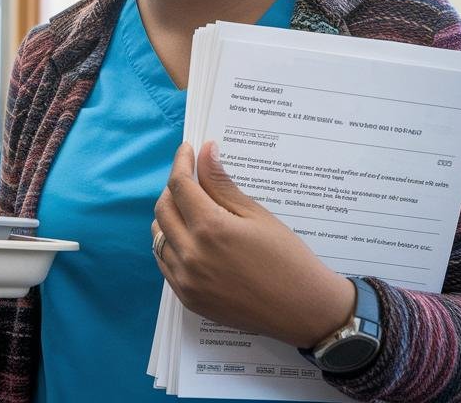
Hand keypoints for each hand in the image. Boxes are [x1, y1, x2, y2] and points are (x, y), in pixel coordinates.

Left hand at [152, 141, 355, 349]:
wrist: (302, 309)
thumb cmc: (287, 258)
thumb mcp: (257, 215)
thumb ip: (223, 185)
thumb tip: (206, 152)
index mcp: (210, 228)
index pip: (179, 185)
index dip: (181, 162)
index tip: (188, 150)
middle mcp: (191, 254)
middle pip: (163, 209)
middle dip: (172, 187)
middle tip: (190, 178)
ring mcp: (186, 280)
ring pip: (158, 237)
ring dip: (168, 217)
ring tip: (190, 208)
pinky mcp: (188, 298)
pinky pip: (165, 263)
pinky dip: (170, 244)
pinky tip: (189, 238)